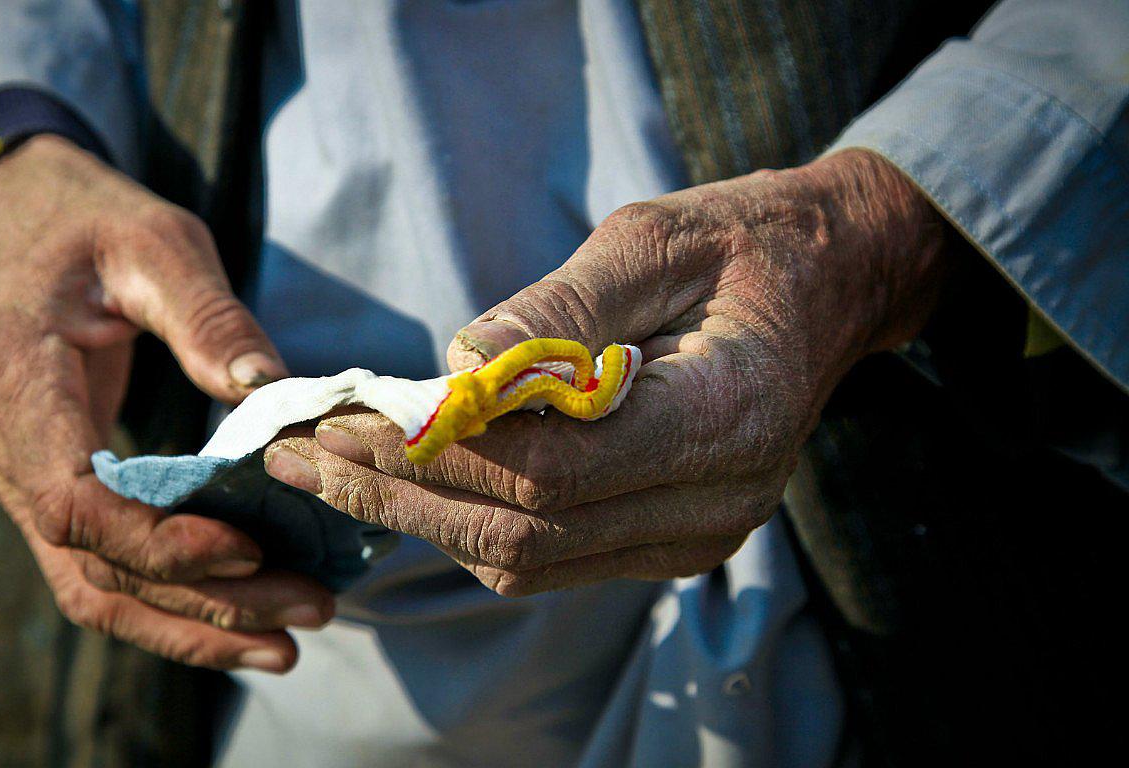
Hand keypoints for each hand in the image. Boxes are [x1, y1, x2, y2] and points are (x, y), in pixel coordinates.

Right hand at [0, 135, 330, 670]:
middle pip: (93, 562)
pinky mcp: (51, 488)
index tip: (248, 547)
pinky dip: (167, 606)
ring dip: (190, 626)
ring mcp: (19, 475)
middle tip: (310, 610)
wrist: (25, 217)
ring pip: (92, 585)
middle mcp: (2, 443)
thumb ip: (208, 316)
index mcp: (15, 377)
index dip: (157, 541)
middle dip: (204, 599)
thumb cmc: (92, 222)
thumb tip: (270, 392)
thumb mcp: (157, 242)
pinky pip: (97, 569)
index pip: (70, 498)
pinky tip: (240, 623)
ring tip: (288, 644)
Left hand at [264, 149, 950, 595]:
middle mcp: (715, 502)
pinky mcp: (669, 542)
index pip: (554, 469)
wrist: (828, 286)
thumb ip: (562, 309)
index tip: (345, 415)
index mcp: (725, 419)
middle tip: (300, 453)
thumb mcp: (655, 240)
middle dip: (400, 495)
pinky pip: (549, 556)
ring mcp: (694, 537)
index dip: (439, 451)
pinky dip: (467, 521)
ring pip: (527, 560)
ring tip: (328, 465)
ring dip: (419, 516)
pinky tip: (404, 481)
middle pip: (526, 532)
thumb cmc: (742, 245)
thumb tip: (457, 359)